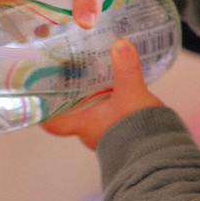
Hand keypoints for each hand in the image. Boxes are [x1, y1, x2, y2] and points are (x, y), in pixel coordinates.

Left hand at [42, 38, 163, 149]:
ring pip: (91, 118)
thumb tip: (120, 44)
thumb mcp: (132, 93)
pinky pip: (108, 122)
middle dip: (72, 99)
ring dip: (93, 104)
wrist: (161, 156)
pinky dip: (109, 109)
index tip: (38, 98)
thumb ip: (126, 68)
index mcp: (83, 125)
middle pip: (72, 116)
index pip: (53, 123)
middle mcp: (90, 134)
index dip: (43, 112)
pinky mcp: (121, 139)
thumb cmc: (139, 130)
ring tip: (97, 81)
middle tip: (71, 78)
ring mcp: (105, 138)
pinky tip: (118, 95)